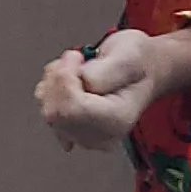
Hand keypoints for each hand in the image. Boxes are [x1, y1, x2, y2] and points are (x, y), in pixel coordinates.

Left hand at [36, 27, 190, 150]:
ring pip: (48, 110)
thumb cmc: (138, 61)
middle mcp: (102, 135)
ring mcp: (86, 136)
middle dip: (58, 79)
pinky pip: (47, 110)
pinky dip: (51, 90)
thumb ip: (107, 70)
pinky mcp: (73, 131)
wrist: (143, 69)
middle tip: (76, 59)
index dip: (65, 79)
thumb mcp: (129, 54)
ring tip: (76, 68)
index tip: (77, 58)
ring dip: (53, 82)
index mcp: (117, 120)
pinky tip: (70, 80)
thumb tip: (84, 81)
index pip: (72, 109)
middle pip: (56, 114)